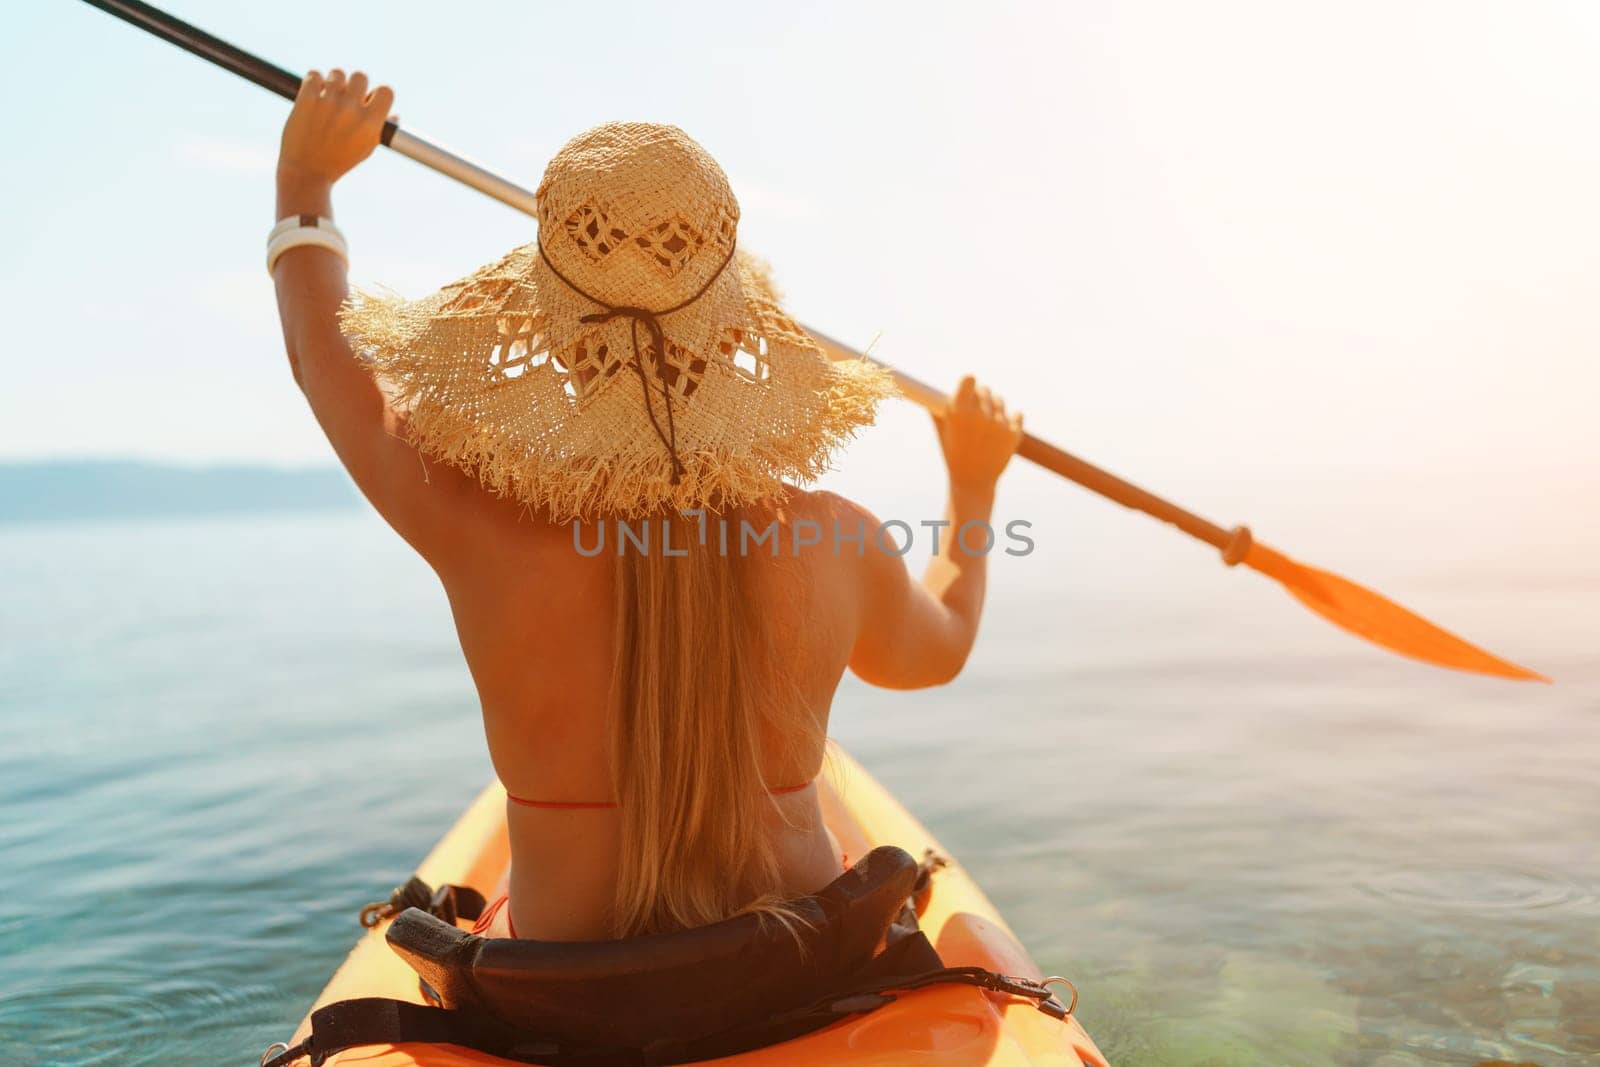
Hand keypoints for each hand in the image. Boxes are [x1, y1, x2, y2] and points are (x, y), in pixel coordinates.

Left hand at [277, 69, 392, 185]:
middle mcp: (352, 110)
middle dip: (354, 85)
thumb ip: (379, 128)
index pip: (386, 91)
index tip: (368, 101)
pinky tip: (314, 95)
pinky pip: (314, 74)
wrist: (306, 172)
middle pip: (360, 76)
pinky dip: (314, 81)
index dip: (377, 94)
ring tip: (328, 98)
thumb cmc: (338, 161)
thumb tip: (395, 114)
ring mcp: (329, 103)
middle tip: (345, 98)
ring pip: (337, 73)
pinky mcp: (307, 99)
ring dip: (333, 82)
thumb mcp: (365, 148)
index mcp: (370, 123)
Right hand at [932, 376, 1023, 496]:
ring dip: (994, 408)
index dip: (969, 383)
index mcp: (959, 412)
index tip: (969, 386)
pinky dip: (1011, 419)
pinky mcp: (1013, 433)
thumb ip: (937, 410)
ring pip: (1000, 401)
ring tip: (987, 424)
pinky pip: (1016, 414)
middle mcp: (979, 415)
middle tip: (976, 408)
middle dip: (980, 397)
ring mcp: (998, 424)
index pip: (969, 379)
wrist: (973, 482)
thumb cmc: (953, 454)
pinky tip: (1001, 429)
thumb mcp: (941, 432)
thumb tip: (928, 392)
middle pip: (985, 390)